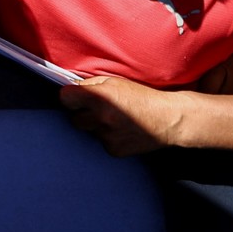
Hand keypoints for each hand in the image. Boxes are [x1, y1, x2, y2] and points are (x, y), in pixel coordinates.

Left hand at [59, 77, 182, 155]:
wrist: (167, 119)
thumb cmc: (142, 96)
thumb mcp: (115, 81)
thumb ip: (91, 85)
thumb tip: (72, 89)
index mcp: (99, 97)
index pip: (65, 99)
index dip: (70, 97)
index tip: (75, 98)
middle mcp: (100, 118)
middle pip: (74, 119)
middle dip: (82, 114)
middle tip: (97, 109)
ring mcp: (107, 136)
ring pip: (89, 132)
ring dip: (96, 126)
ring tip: (114, 119)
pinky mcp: (113, 150)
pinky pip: (102, 143)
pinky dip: (108, 137)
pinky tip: (122, 130)